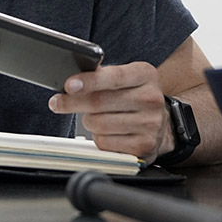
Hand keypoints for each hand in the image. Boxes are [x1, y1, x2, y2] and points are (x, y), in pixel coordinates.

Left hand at [47, 62, 171, 161]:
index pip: (113, 77)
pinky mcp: (143, 146)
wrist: (160, 123)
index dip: (89, 81)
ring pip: (99, 124)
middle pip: (100, 102)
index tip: (69, 85)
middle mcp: (151, 98)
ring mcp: (150, 124)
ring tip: (93, 117)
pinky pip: (104, 143)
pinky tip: (105, 132)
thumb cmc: (133, 97)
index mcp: (145, 75)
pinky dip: (97, 138)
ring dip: (88, 122)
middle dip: (73, 103)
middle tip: (60, 102)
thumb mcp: (125, 78)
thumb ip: (102, 75)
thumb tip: (73, 79)